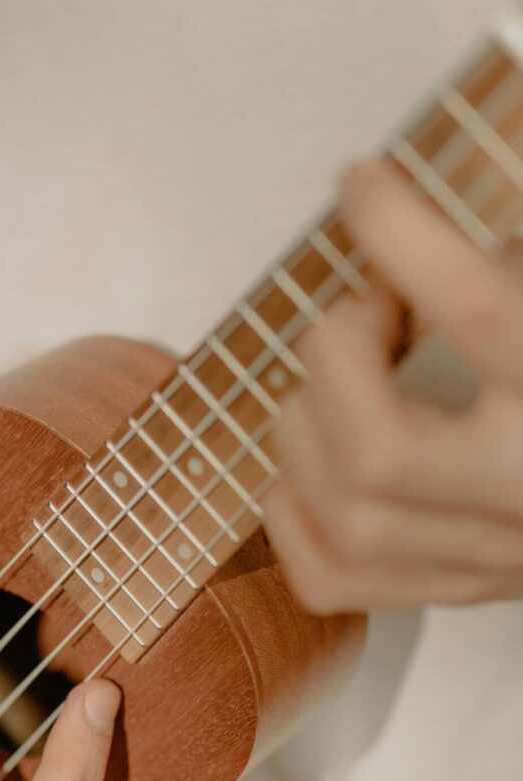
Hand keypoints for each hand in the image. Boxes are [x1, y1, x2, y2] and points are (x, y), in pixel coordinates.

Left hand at [262, 160, 522, 612]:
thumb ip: (499, 274)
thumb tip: (389, 194)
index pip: (482, 312)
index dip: (402, 233)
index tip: (362, 183)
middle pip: (378, 454)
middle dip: (334, 358)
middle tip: (364, 313)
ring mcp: (495, 555)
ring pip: (348, 518)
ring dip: (304, 427)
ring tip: (339, 379)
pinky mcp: (458, 586)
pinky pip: (332, 577)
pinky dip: (292, 513)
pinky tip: (314, 460)